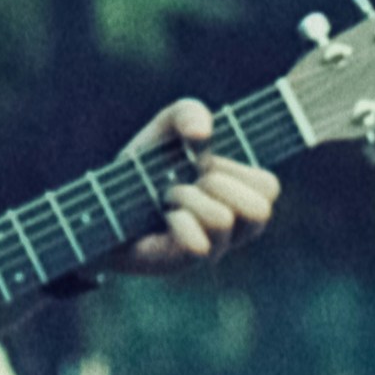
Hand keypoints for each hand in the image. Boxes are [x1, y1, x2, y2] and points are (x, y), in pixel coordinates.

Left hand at [118, 96, 277, 270]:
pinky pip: (198, 244)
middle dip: (217, 184)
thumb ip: (189, 112)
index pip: (269, 187)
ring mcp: (213, 249)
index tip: (203, 164)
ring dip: (187, 197)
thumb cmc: (147, 166)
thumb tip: (201, 134)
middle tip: (189, 182)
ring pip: (222, 219)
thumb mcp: (167, 126)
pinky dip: (177, 221)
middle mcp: (235, 229)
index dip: (234, 169)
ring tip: (168, 197)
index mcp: (242, 197)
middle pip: (260, 209)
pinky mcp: (185, 263)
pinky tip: (163, 219)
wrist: (105, 201)